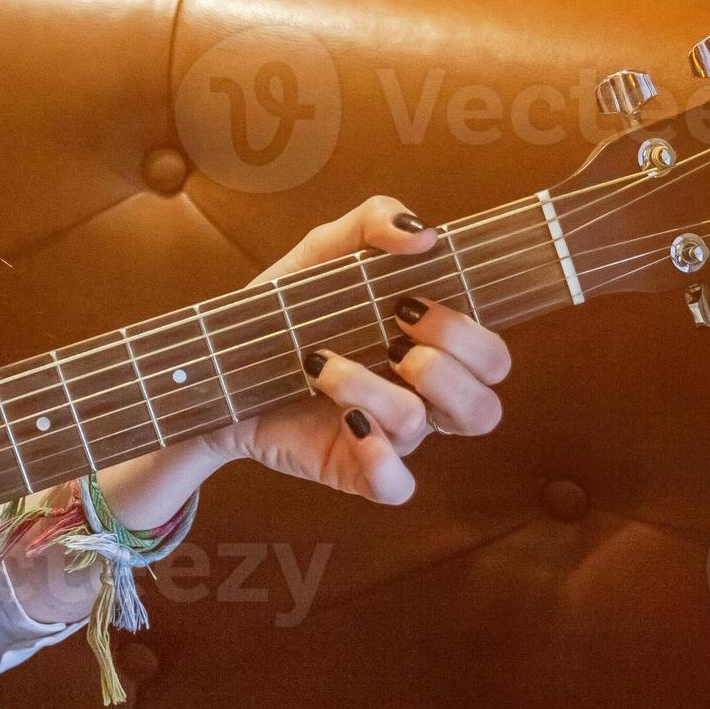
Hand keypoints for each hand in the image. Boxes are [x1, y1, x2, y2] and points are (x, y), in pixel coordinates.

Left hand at [205, 194, 511, 506]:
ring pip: (423, 428)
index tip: (409, 302)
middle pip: (484, 407)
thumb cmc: (287, 311)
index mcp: (430, 350)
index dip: (468, 335)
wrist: (218, 367)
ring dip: (372, 388)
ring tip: (322, 365)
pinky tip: (345, 422)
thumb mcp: (323, 253)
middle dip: (443, 364)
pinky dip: (378, 457)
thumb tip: (423, 233)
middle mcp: (422, 399)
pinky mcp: (355, 470)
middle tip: (389, 338)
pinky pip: (395, 485)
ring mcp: (391, 439)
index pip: (492, 358)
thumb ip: (373, 223)